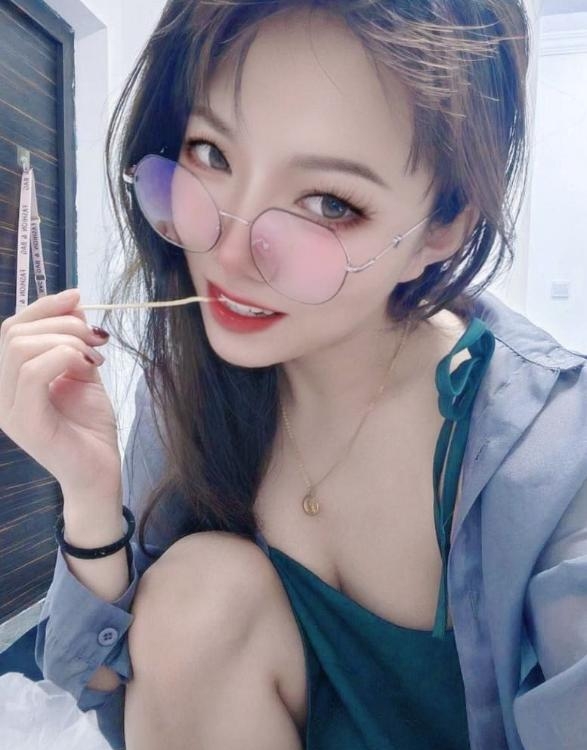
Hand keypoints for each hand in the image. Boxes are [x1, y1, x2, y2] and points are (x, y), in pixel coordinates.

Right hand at [0, 290, 121, 497]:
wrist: (99, 472)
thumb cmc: (90, 426)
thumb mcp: (82, 372)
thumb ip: (73, 342)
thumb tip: (74, 305)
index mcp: (11, 378)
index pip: (12, 328)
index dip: (44, 305)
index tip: (79, 297)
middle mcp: (1, 391)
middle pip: (15, 332)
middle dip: (62, 323)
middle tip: (97, 339)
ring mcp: (8, 408)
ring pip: (21, 347)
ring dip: (66, 340)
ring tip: (95, 357)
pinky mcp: (24, 422)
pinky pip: (33, 372)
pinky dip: (64, 356)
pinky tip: (88, 367)